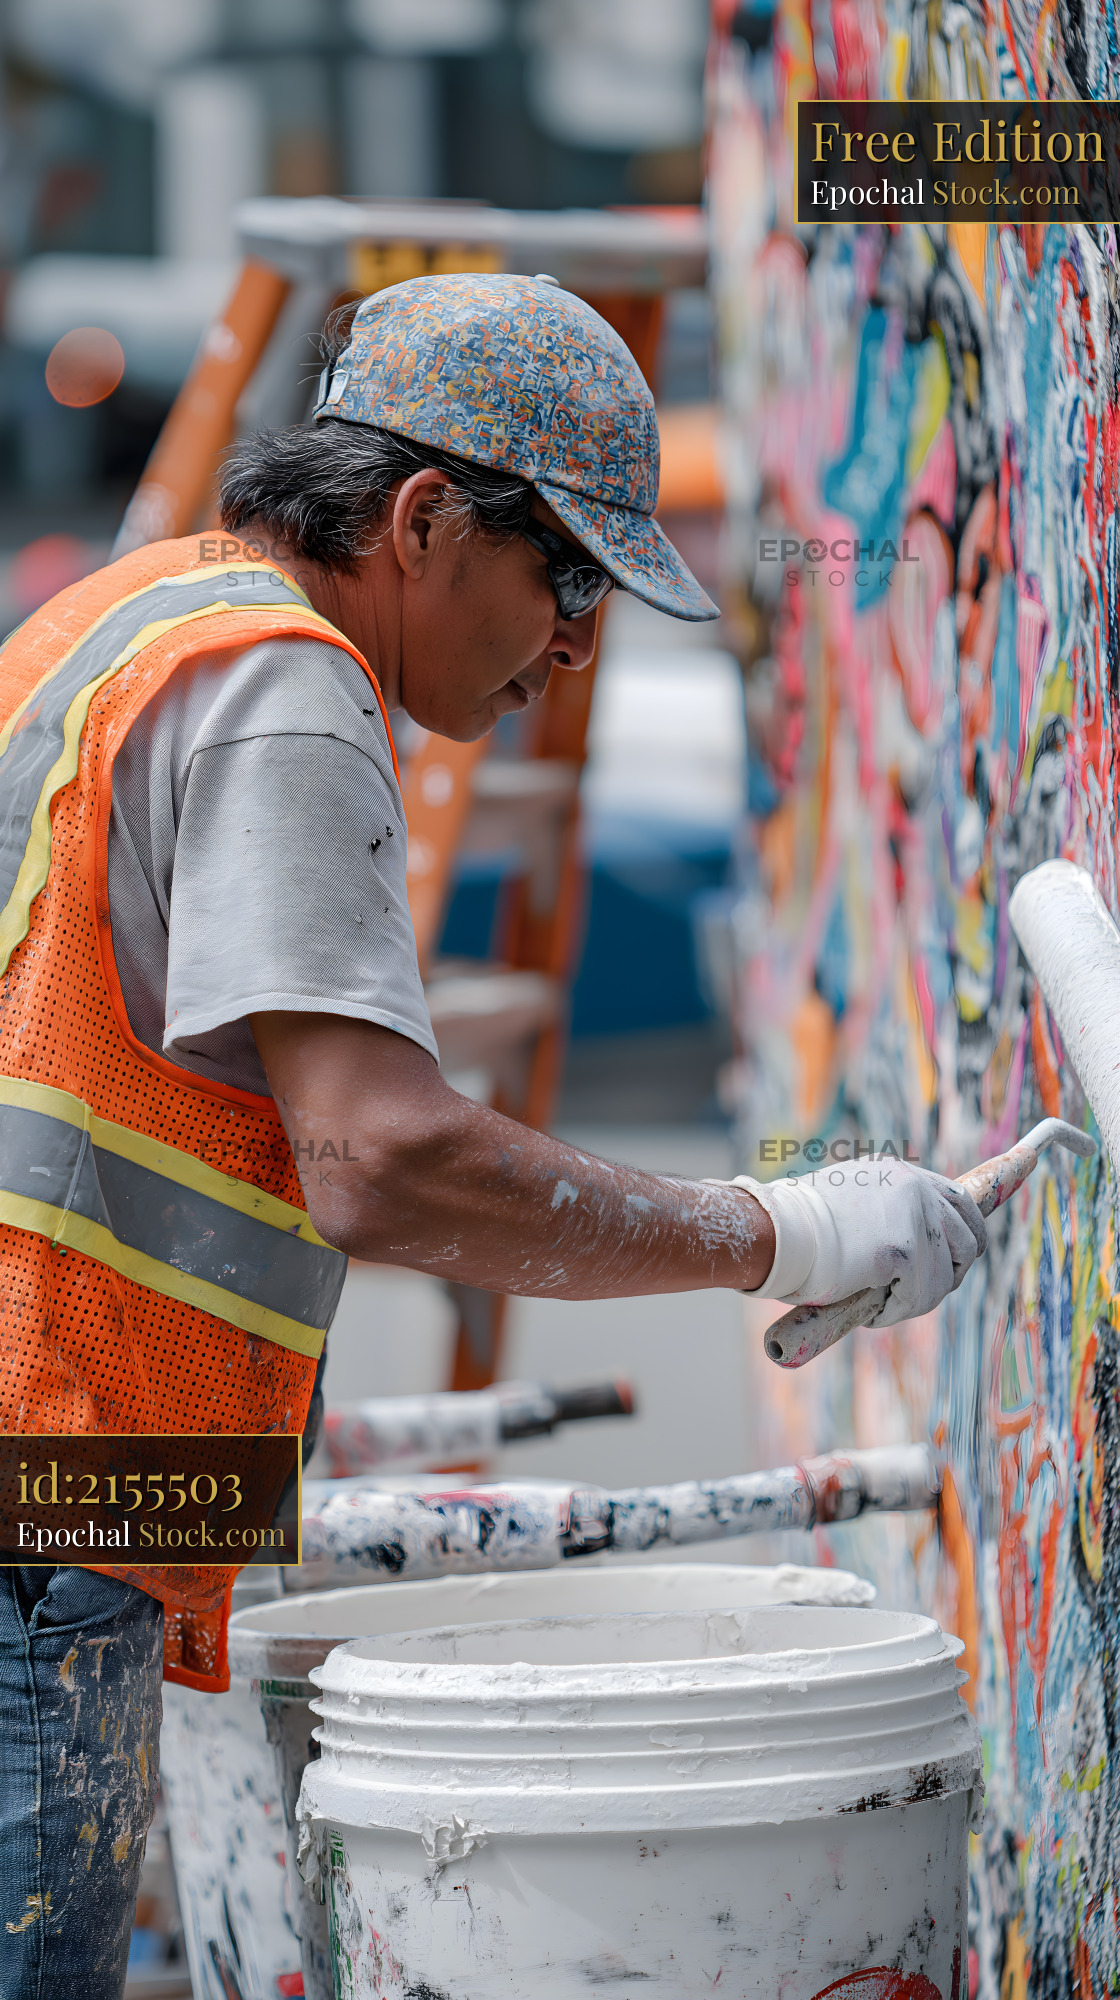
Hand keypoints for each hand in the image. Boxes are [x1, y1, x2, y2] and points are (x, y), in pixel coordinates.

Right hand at [731, 1158, 986, 1327]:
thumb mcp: (847, 1210)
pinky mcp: (907, 1250)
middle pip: (969, 1238)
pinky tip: (868, 1304)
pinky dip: (896, 1310)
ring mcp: (914, 1215)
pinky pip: (922, 1295)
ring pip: (946, 1275)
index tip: (955, 1262)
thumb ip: (881, 1219)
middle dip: (948, 1273)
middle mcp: (915, 1187)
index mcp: (898, 1174)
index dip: (964, 1236)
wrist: (771, 1233)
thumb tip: (905, 1258)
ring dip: (915, 1298)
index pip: (959, 1201)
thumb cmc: (792, 1232)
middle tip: (912, 1293)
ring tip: (876, 1300)